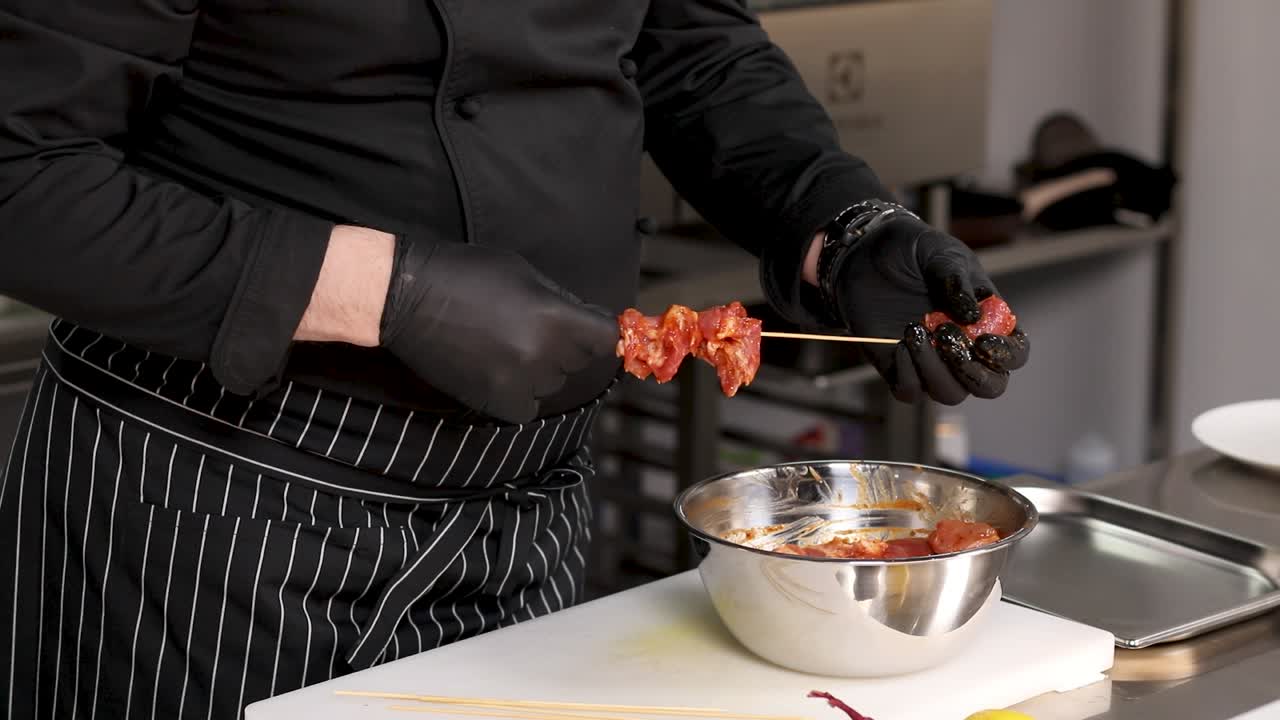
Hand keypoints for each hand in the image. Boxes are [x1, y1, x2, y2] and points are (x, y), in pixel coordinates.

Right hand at [379, 239, 617, 422]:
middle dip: (564, 345)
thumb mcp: (522, 273)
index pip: (606, 337)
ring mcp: (519, 382)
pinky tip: (499, 371)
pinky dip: (520, 393)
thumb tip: (584, 321)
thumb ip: (559, 300)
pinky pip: (528, 407)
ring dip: (540, 369)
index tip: (589, 328)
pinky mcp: (495, 402)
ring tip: (506, 346)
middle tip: (530, 327)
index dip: (600, 331)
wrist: (407, 298)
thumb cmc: (465, 274)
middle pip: (578, 360)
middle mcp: (543, 354)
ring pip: (552, 384)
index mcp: (554, 317)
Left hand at [820, 209, 1028, 404]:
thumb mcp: (940, 254)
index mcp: (988, 321)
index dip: (1007, 356)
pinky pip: (910, 392)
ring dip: (935, 370)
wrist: (866, 252)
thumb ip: (957, 282)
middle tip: (947, 337)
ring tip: (914, 330)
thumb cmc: (913, 252)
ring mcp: (932, 361)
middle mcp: (965, 348)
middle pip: (989, 386)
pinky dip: (907, 375)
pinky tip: (898, 344)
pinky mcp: (898, 366)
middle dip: (972, 373)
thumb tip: (972, 318)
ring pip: (949, 394)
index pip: (1014, 354)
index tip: (983, 340)